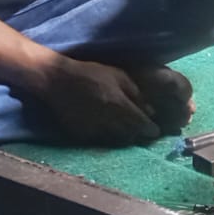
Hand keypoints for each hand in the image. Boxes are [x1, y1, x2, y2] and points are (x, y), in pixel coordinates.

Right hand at [38, 58, 160, 146]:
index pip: (141, 124)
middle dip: (139, 135)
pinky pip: (100, 141)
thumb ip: (136, 93)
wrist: (58, 80)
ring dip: (125, 137)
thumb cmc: (91, 73)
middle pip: (130, 135)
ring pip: (116, 140)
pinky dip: (108, 138)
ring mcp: (94, 129)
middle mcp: (109, 120)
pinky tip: (109, 131)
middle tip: (143, 133)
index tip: (155, 131)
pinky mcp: (82, 135)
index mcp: (119, 104)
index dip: (150, 129)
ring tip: (128, 132)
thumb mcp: (118, 75)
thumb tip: (151, 110)